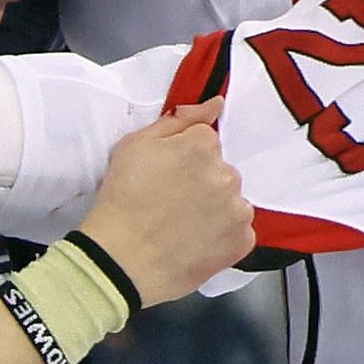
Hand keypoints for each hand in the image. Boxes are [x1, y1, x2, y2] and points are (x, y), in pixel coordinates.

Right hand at [77, 97, 254, 307]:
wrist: (120, 259)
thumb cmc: (122, 199)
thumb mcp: (135, 145)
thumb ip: (179, 121)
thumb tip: (216, 104)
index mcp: (203, 145)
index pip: (204, 142)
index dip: (183, 159)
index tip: (165, 177)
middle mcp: (227, 174)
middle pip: (220, 171)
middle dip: (201, 183)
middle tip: (170, 204)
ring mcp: (238, 209)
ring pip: (231, 201)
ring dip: (214, 209)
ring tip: (181, 227)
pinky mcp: (242, 241)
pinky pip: (238, 232)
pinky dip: (222, 236)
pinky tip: (195, 243)